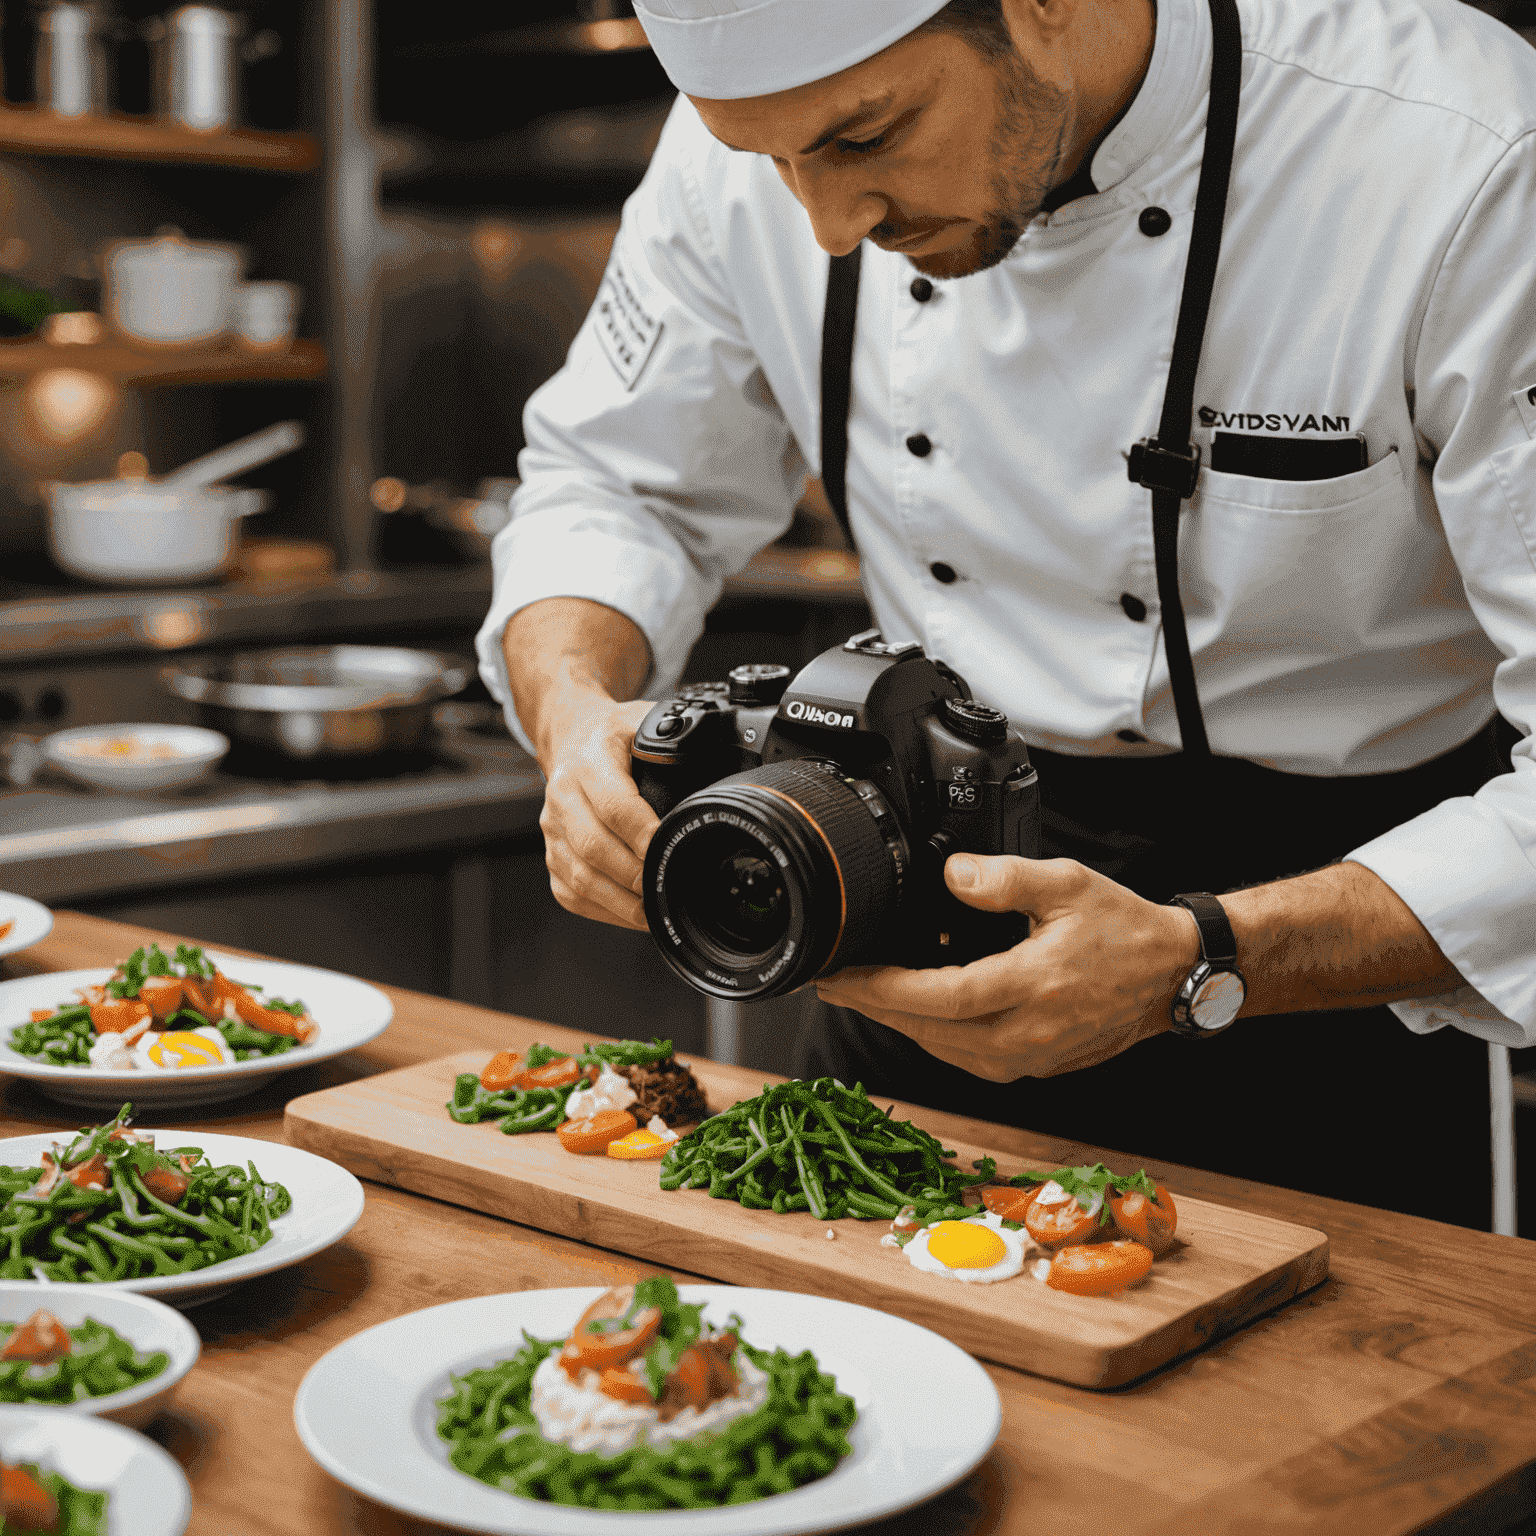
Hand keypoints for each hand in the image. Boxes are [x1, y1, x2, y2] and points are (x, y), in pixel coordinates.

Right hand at [538, 695, 659, 930]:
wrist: (573, 737)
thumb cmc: (614, 735)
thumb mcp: (645, 723)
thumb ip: (677, 744)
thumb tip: (714, 777)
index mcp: (588, 762)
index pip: (614, 805)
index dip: (643, 834)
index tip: (669, 851)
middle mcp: (562, 796)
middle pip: (595, 848)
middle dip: (636, 875)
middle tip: (669, 889)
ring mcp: (552, 830)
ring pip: (581, 877)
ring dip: (620, 901)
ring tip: (655, 910)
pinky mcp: (551, 856)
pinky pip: (572, 893)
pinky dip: (604, 910)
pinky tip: (632, 913)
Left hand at [813, 854, 1198, 1080]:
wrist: (1172, 975)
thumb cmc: (1124, 928)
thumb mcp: (1068, 883)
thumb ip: (1006, 878)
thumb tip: (953, 874)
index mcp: (1034, 985)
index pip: (941, 998)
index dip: (884, 990)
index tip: (842, 976)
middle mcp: (1030, 1033)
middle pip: (931, 1032)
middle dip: (875, 1008)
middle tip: (832, 986)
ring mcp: (1033, 1059)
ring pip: (946, 1052)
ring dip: (901, 1025)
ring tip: (863, 995)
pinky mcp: (1035, 1069)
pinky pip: (969, 1060)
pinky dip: (935, 1038)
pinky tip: (916, 1013)